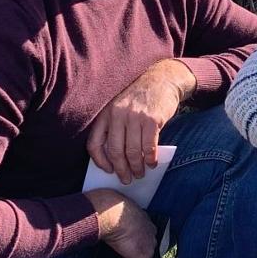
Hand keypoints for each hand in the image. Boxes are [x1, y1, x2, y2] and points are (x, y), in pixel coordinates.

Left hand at [87, 59, 195, 183]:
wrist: (162, 78)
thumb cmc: (140, 97)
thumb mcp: (120, 107)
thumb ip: (115, 127)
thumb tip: (116, 159)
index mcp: (105, 114)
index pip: (94, 143)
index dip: (100, 161)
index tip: (109, 170)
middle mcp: (117, 115)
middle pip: (115, 151)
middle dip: (121, 170)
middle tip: (127, 179)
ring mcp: (135, 117)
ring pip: (133, 151)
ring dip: (137, 167)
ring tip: (141, 173)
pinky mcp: (152, 120)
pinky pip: (149, 146)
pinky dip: (151, 159)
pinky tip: (152, 163)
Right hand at [88, 188, 157, 257]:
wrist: (110, 212)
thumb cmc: (105, 208)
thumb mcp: (109, 213)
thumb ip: (108, 220)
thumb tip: (93, 222)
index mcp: (140, 218)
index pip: (140, 235)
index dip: (132, 246)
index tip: (125, 254)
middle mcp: (148, 230)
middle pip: (144, 248)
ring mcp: (148, 243)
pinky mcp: (143, 256)